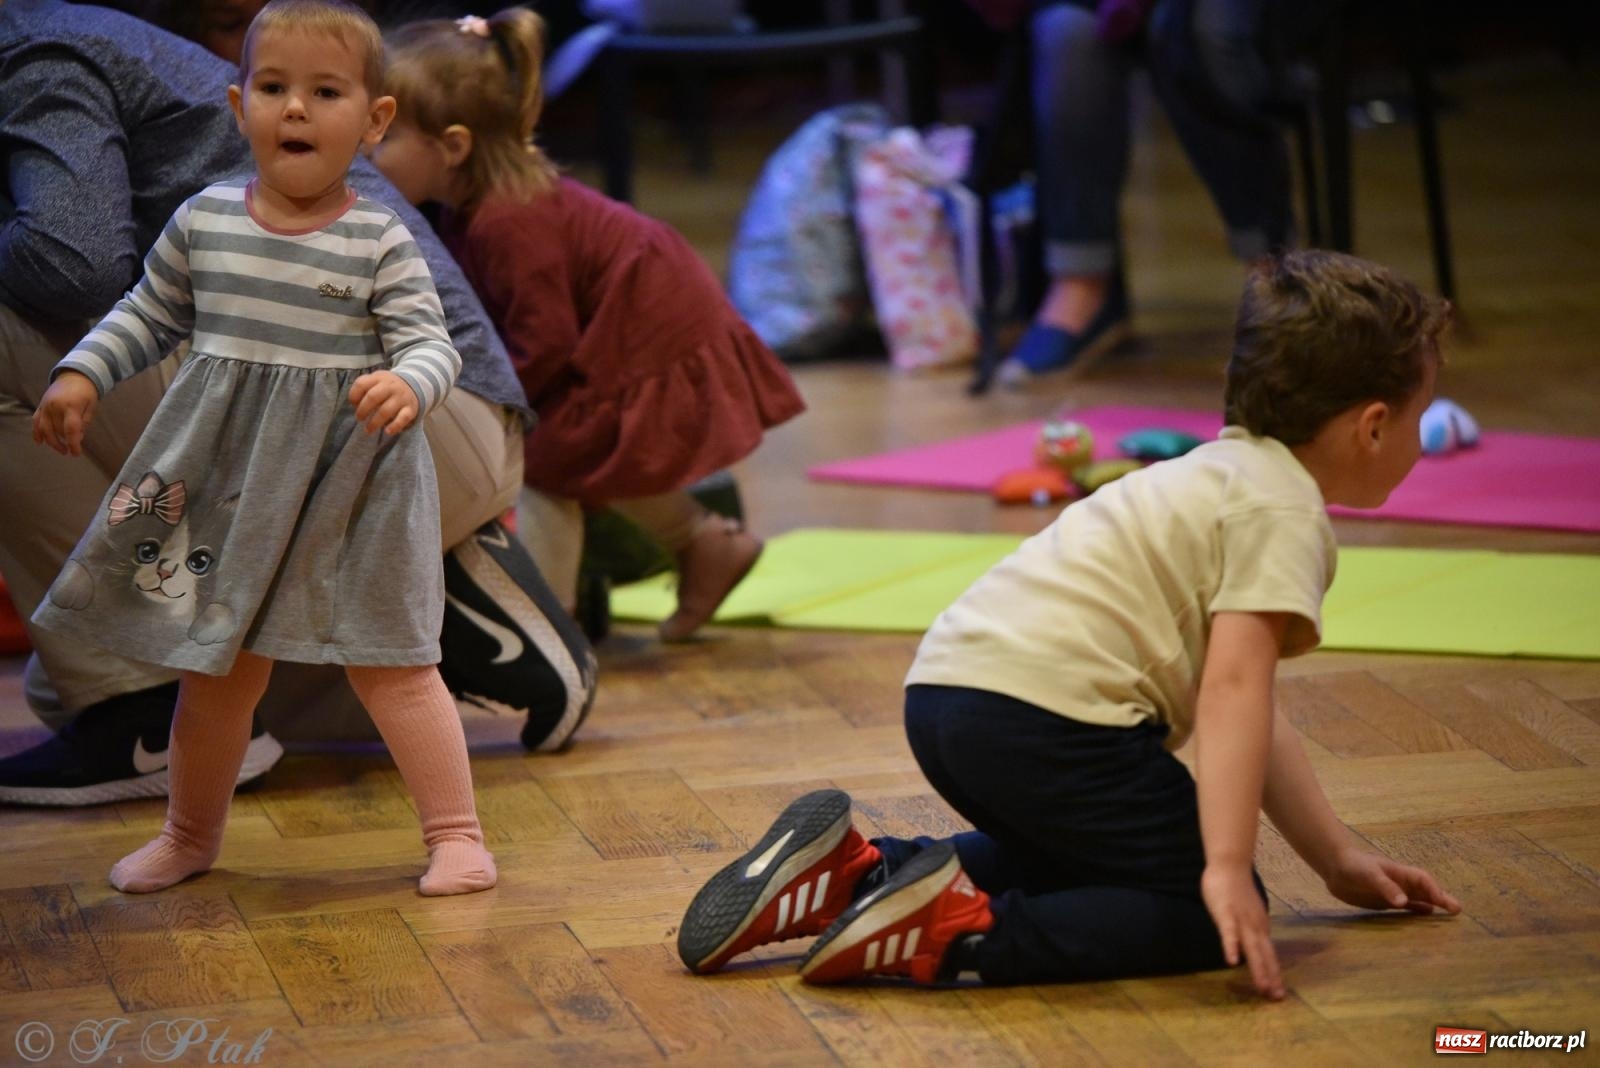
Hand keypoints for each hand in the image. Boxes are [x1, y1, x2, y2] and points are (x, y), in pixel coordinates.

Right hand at [32, 371, 99, 455]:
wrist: (74, 375)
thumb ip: (84, 422)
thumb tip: (78, 438)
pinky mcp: (40, 405)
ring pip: (44, 429)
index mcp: (70, 406)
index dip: (73, 443)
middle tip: (72, 448)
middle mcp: (55, 406)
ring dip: (51, 442)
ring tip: (61, 449)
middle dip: (65, 441)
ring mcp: (45, 406)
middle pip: (57, 430)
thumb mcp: (91, 406)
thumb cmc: (86, 392)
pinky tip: (39, 442)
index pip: (70, 429)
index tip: (76, 454)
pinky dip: (36, 432)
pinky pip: (36, 421)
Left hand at [349, 370, 418, 434]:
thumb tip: (354, 404)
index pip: (361, 384)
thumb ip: (363, 388)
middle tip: (359, 418)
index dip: (353, 396)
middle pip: (372, 397)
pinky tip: (387, 432)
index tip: (353, 405)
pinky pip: (403, 418)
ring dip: (374, 422)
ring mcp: (401, 397)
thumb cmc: (387, 387)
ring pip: (386, 410)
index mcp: (378, 378)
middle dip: (362, 410)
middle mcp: (390, 386)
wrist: (413, 384)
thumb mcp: (375, 381)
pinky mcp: (410, 409)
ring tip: (368, 430)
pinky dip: (394, 426)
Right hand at [1201, 863, 1283, 999]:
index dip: (1273, 973)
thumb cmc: (1235, 887)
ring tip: (1262, 988)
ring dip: (1258, 969)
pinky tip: (1232, 962)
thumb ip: (1251, 926)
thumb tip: (1254, 939)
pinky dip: (1232, 948)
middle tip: (1276, 998)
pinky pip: (1229, 934)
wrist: (1230, 864)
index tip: (1278, 992)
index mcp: (1260, 926)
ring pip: (1251, 949)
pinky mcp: (1225, 914)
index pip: (1269, 954)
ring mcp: (1241, 921)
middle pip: (1265, 955)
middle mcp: (1255, 926)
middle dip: (1270, 977)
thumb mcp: (1248, 911)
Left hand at [1324, 848, 1462, 914]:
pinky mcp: (1386, 901)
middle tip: (1458, 911)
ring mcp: (1395, 893)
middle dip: (1442, 899)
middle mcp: (1401, 883)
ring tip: (1450, 916)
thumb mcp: (1369, 874)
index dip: (1435, 891)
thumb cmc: (1353, 866)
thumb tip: (1403, 902)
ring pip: (1419, 900)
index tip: (1445, 903)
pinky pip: (1407, 907)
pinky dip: (1418, 911)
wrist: (1335, 867)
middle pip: (1426, 891)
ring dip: (1433, 906)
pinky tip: (1428, 916)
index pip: (1423, 881)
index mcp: (1400, 873)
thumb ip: (1385, 887)